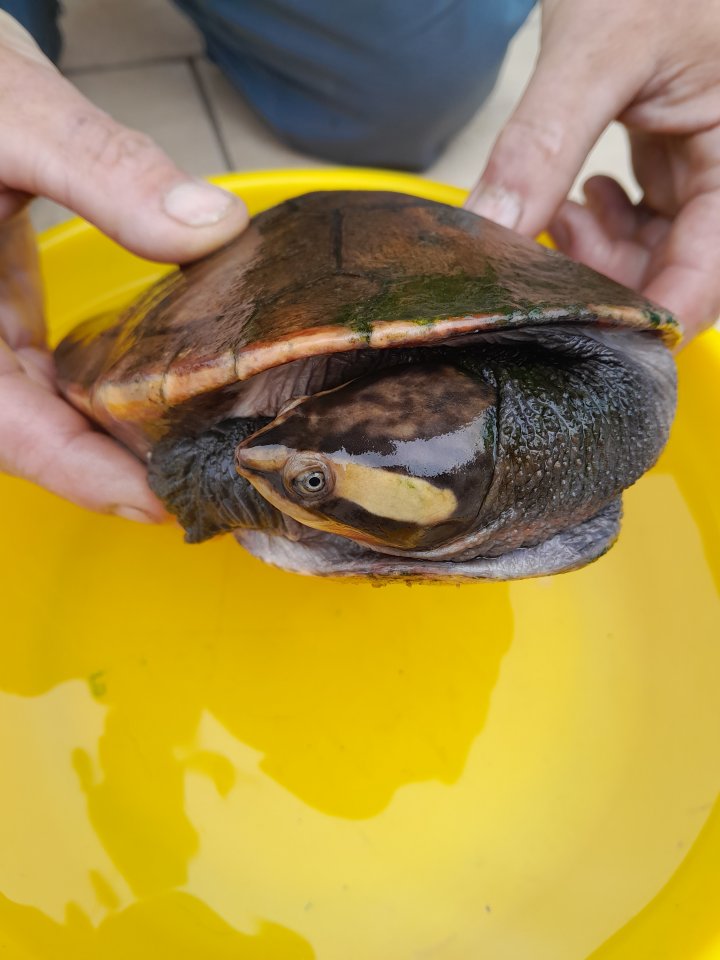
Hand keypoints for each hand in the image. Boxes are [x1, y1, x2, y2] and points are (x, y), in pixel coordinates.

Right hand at [0, 12, 247, 521]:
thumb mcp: (13, 114)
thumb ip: (102, 169)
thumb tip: (212, 228)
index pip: (6, 427)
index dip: (80, 475)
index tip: (154, 503)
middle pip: (22, 433)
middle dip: (100, 471)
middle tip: (186, 489)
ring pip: (27, 408)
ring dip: (96, 438)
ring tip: (174, 456)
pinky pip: (30, 369)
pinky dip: (85, 391)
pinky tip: (140, 394)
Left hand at [466, 0, 719, 341]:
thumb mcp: (598, 48)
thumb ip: (541, 146)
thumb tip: (486, 232)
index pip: (713, 274)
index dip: (656, 316)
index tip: (590, 334)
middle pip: (681, 271)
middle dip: (610, 280)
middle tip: (549, 261)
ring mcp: (706, 163)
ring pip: (657, 253)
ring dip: (596, 256)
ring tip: (551, 218)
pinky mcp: (675, 156)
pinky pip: (643, 222)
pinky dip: (599, 227)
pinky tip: (569, 202)